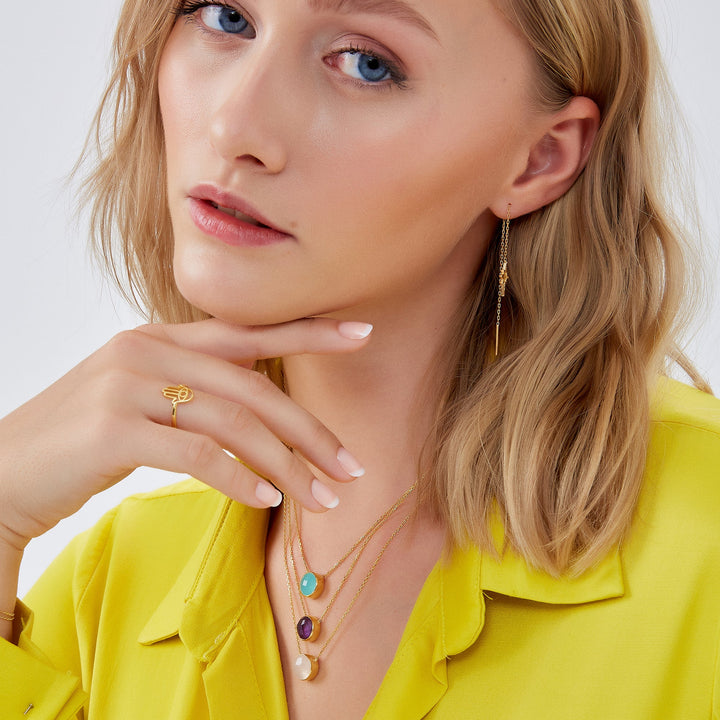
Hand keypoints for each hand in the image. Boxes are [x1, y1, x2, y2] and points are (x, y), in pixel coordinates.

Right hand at [0, 317, 371, 551]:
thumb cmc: (86, 438)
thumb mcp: (144, 397)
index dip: (308, 329)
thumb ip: (197, 389)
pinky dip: (239, 480)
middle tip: (352, 466)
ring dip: (287, 467)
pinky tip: (267, 501)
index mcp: (161, 337)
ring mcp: (128, 385)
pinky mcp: (113, 430)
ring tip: (323, 500)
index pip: (248, 330)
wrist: (6, 470)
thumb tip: (263, 410)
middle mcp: (147, 349)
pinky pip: (197, 455)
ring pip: (233, 425)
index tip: (362, 333)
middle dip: (310, 431)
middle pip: (253, 388)